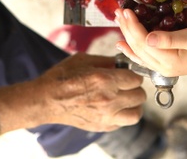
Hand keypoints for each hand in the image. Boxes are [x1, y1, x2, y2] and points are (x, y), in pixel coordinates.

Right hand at [0, 52, 146, 133]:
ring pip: (136, 113)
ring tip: (125, 99)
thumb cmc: (62, 77)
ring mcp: (106, 115)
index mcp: (105, 80)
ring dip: (134, 105)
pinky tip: (114, 108)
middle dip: (135, 88)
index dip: (133, 74)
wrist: (46, 100)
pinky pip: (123, 123)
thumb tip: (122, 63)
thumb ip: (106, 61)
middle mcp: (109, 99)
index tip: (128, 74)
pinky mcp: (102, 126)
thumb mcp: (84, 60)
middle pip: (140, 95)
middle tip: (126, 85)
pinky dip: (122, 115)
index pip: (136, 79)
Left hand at [114, 8, 186, 78]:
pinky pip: (142, 57)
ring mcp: (161, 67)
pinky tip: (121, 44)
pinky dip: (130, 50)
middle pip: (137, 45)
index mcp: (168, 59)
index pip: (143, 40)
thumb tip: (148, 38)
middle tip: (118, 11)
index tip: (126, 10)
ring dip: (126, 34)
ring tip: (118, 20)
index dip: (133, 25)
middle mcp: (161, 66)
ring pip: (137, 50)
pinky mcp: (164, 65)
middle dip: (126, 27)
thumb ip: (171, 39)